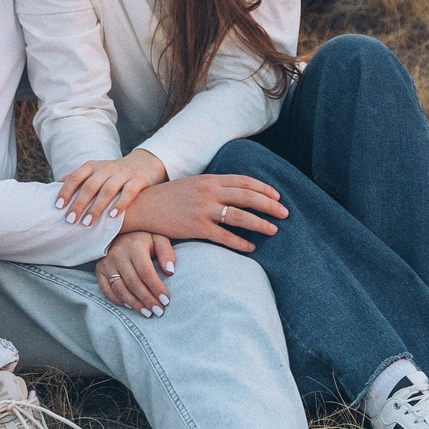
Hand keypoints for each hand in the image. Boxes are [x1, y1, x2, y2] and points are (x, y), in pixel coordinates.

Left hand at [56, 149, 166, 226]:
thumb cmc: (113, 174)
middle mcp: (107, 168)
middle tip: (70, 220)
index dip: (66, 191)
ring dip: (96, 208)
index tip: (58, 206)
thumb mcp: (95, 172)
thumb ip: (78, 179)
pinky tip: (112, 216)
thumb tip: (53, 187)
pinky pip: (129, 192)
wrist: (144, 163)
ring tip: (87, 223)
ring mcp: (123, 173)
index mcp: (93, 166)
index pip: (76, 177)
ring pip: (107, 190)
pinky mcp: (138, 180)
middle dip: (79, 204)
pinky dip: (120, 204)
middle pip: (90, 186)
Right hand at [96, 232, 175, 313]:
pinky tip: (130, 306)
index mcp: (135, 246)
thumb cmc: (143, 238)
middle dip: (147, 300)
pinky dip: (118, 300)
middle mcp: (118, 255)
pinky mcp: (99, 270)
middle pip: (133, 283)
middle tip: (159, 311)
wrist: (119, 231)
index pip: (146, 272)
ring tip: (147, 313)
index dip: (156, 288)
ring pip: (120, 289)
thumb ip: (166, 253)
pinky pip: (106, 290)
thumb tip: (170, 271)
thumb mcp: (158, 238)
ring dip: (134, 304)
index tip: (166, 301)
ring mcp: (106, 263)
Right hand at [121, 173, 286, 251]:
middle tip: (285, 213)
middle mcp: (209, 192)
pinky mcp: (195, 227)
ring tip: (274, 230)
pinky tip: (251, 248)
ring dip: (260, 224)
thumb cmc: (169, 197)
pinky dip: (240, 242)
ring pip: (239, 216)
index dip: (264, 189)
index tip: (277, 197)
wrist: (143, 206)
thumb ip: (214, 187)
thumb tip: (235, 192)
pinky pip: (223, 236)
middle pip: (247, 197)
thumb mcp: (193, 184)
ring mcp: (203, 210)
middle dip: (269, 205)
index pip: (244, 181)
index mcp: (210, 180)